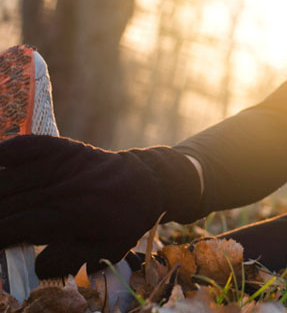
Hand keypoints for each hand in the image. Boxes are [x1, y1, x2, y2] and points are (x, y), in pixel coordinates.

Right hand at [0, 135, 201, 277]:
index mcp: (68, 215)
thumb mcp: (106, 249)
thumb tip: (34, 265)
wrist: (148, 183)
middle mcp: (59, 187)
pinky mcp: (62, 148)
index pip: (12, 228)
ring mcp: (59, 164)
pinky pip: (25, 146)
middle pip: (3, 202)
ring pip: (7, 176)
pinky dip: (4, 153)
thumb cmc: (124, 221)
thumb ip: (69, 259)